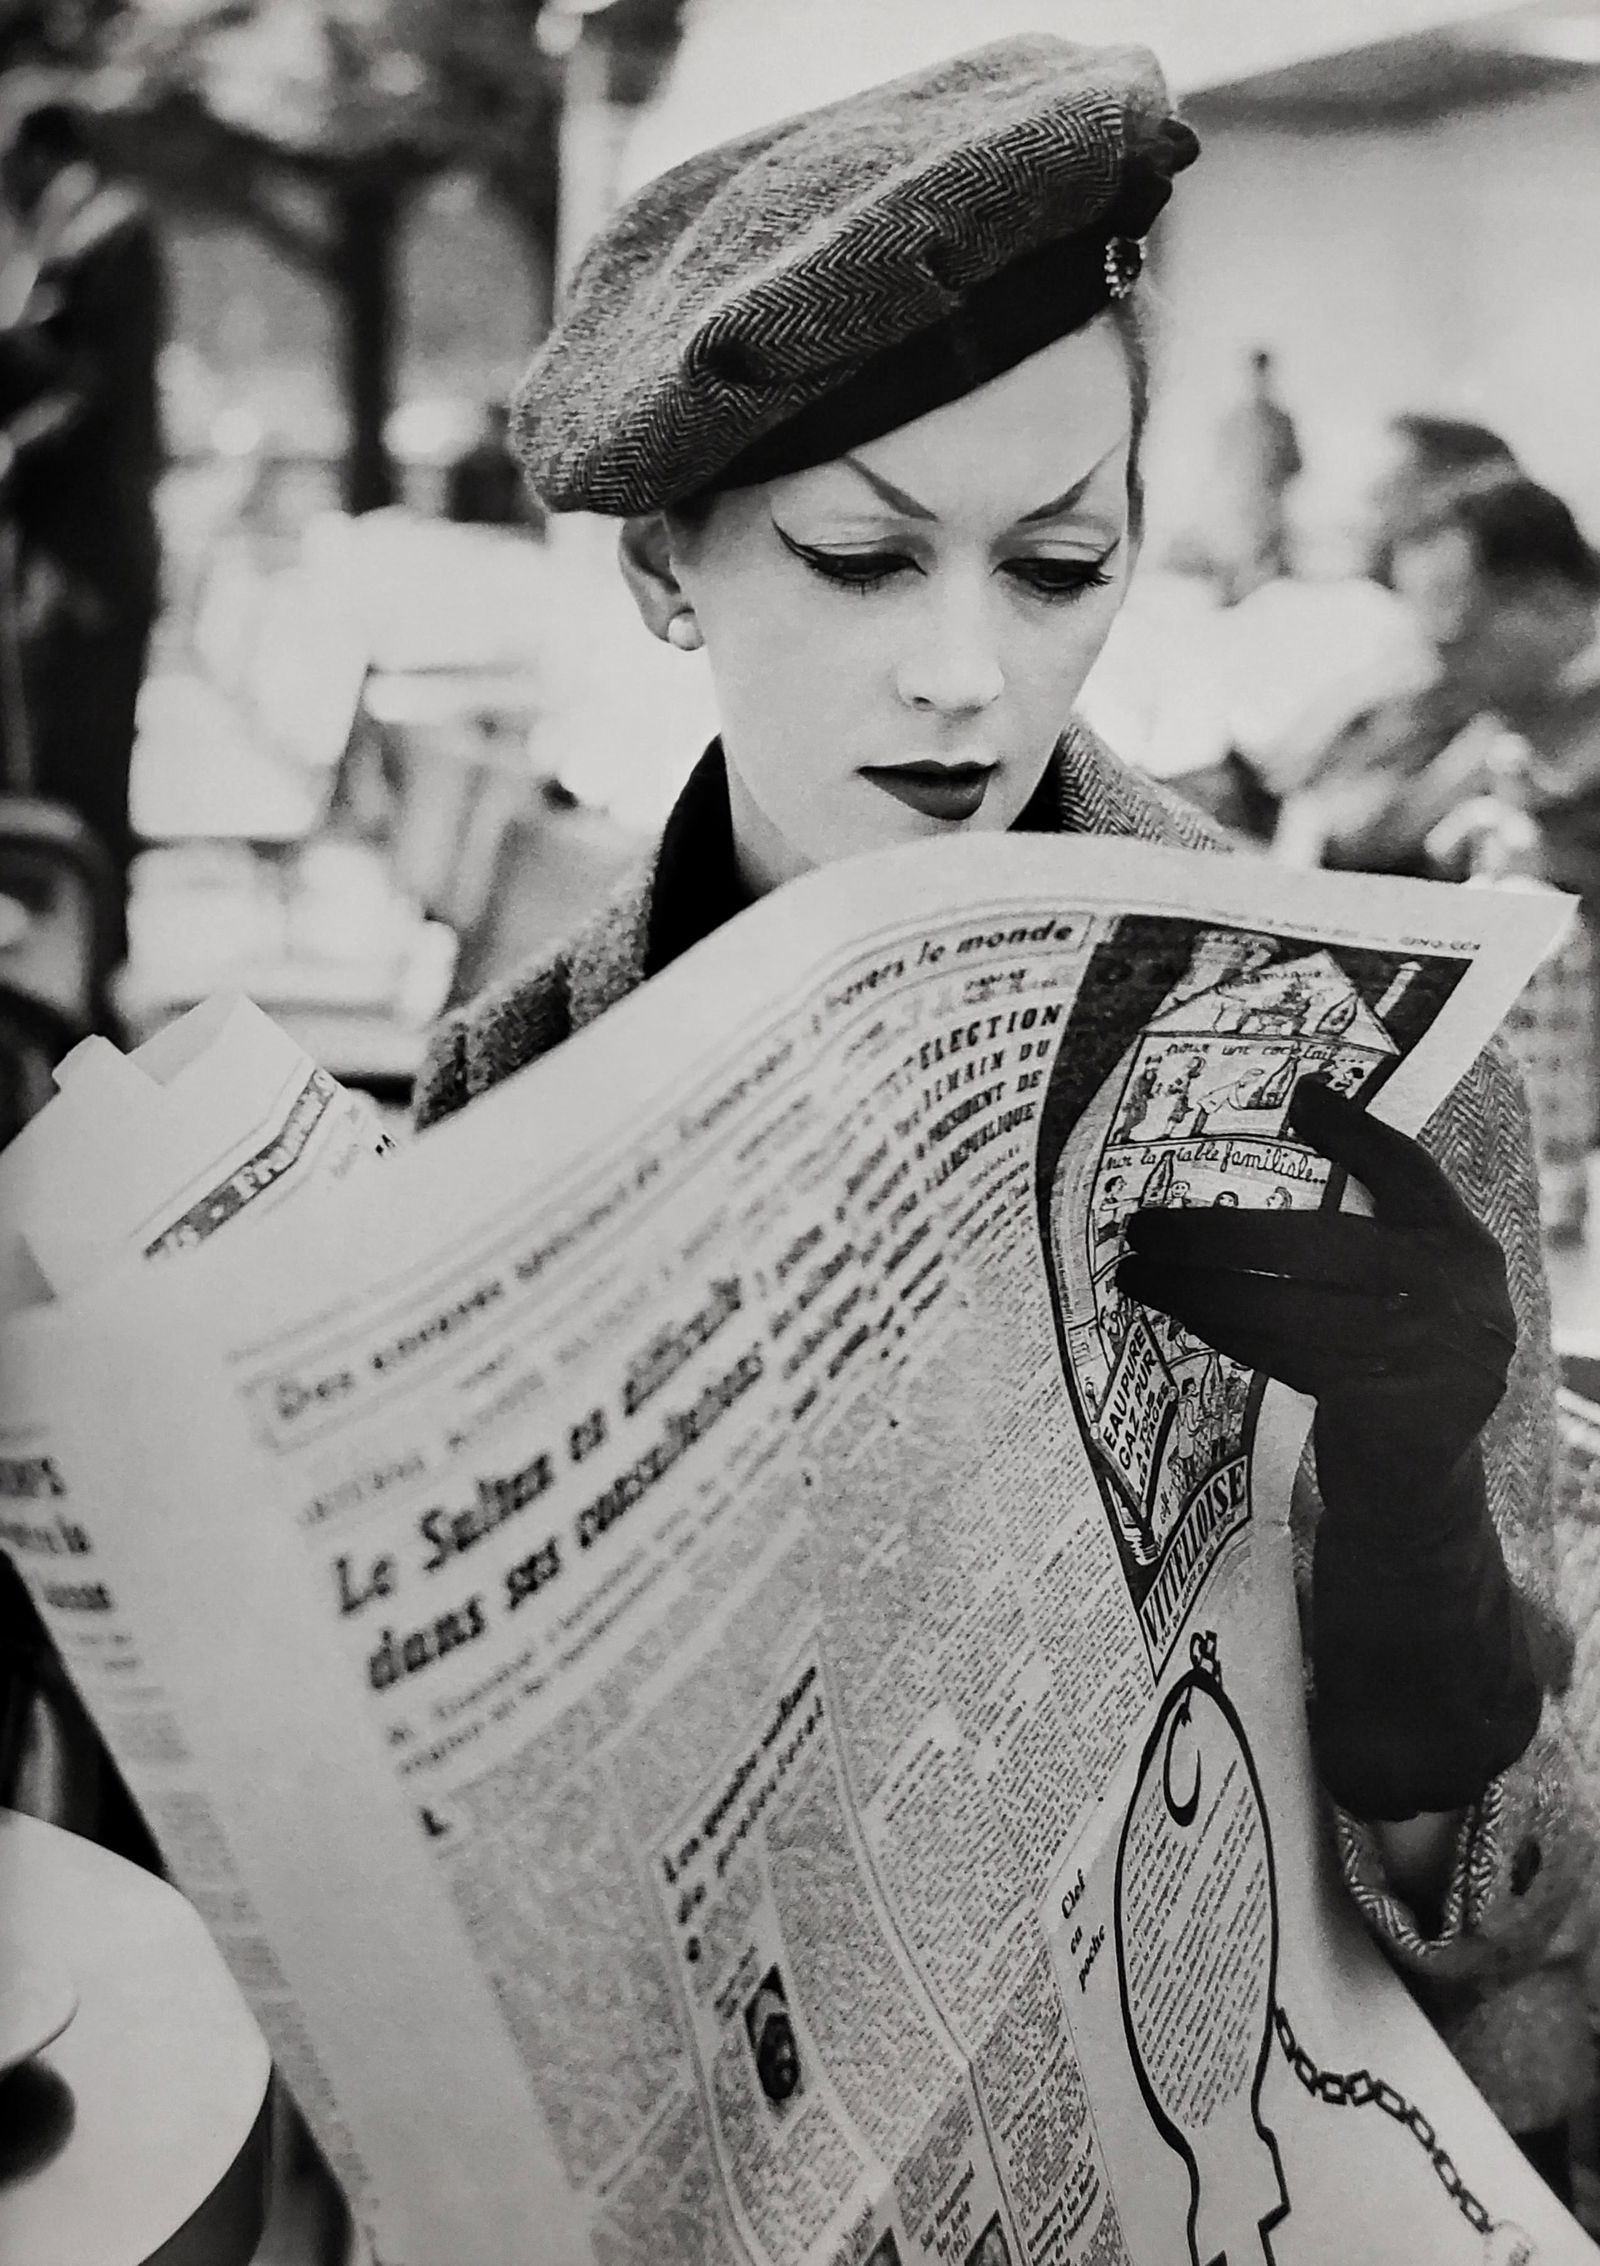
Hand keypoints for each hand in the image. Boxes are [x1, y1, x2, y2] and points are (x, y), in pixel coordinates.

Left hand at [1116, 1075, 1514, 1518]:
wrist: (1418, 1489)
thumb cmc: (1394, 1367)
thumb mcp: (1405, 1290)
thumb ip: (1374, 1218)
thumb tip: (1305, 1101)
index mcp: (1465, 1249)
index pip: (1411, 1171)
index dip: (1358, 1132)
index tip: (1302, 1095)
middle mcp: (1458, 1293)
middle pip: (1318, 1241)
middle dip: (1218, 1231)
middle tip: (1142, 1225)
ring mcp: (1426, 1353)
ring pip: (1286, 1303)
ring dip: (1198, 1285)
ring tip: (1136, 1271)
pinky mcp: (1384, 1406)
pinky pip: (1281, 1352)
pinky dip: (1222, 1327)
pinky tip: (1177, 1310)